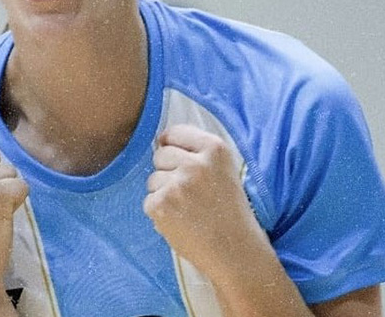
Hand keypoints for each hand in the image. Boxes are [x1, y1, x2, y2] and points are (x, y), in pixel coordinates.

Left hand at [143, 124, 265, 279]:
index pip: (175, 132)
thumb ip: (197, 153)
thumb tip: (161, 141)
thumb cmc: (230, 212)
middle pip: (160, 155)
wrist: (236, 252)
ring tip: (187, 210)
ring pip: (152, 179)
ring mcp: (177, 184)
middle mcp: (195, 163)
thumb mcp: (225, 170)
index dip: (172, 146)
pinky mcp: (161, 204)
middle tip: (188, 193)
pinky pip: (148, 201)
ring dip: (163, 194)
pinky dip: (160, 213)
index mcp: (215, 148)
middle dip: (168, 171)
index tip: (178, 160)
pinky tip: (180, 222)